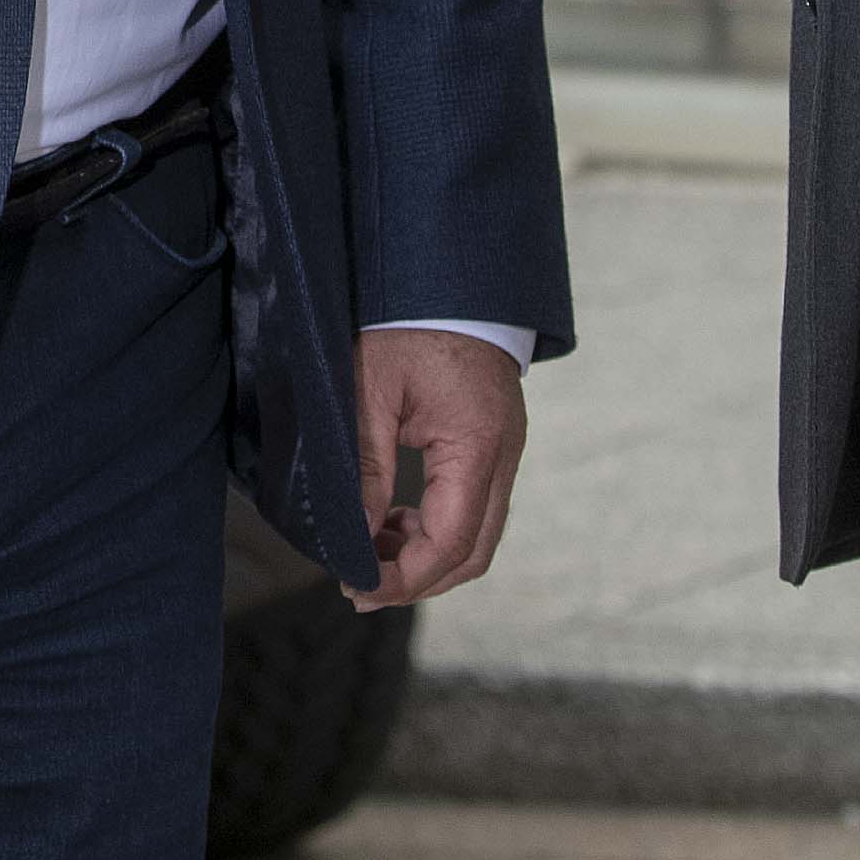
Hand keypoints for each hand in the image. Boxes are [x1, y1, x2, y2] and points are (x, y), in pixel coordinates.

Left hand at [349, 328, 528, 606]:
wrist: (443, 273)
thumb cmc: (403, 320)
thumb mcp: (370, 389)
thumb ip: (367, 466)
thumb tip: (356, 536)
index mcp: (478, 443)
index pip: (451, 541)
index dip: (405, 577)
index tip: (356, 586)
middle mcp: (503, 454)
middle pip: (473, 551)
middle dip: (418, 580)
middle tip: (360, 586)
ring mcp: (504, 449)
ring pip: (477, 534)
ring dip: (427, 555)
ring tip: (370, 552)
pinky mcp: (492, 441)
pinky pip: (472, 505)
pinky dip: (435, 525)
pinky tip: (394, 519)